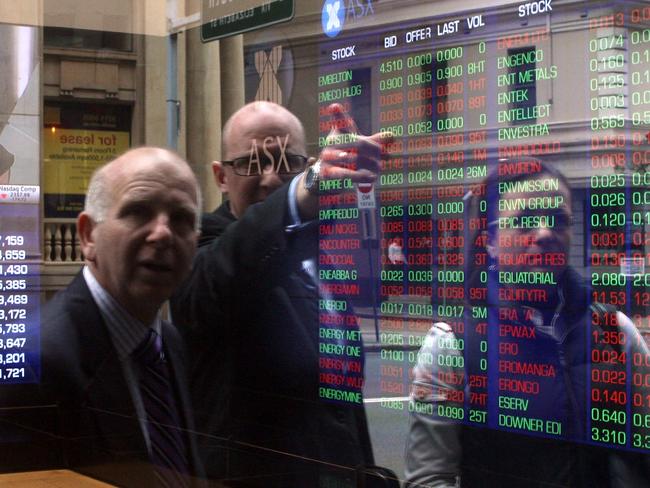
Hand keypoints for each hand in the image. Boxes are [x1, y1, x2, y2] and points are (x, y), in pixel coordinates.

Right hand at [296, 103, 391, 218]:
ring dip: (367, 163)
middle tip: (382, 153)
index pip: (340, 122)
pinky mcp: (327, 172)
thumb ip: (376, 141)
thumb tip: (392, 136)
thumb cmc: (347, 155)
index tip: (334, 106)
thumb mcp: (362, 146)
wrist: (329, 175)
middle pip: (356, 142)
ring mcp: (328, 157)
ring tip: (379, 167)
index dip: (337, 114)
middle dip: (372, 148)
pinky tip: (372, 177)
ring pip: (350, 158)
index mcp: (340, 133)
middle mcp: (332, 143)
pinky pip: (344, 174)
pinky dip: (359, 176)